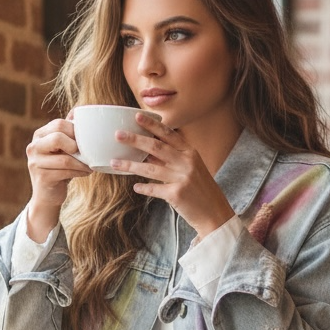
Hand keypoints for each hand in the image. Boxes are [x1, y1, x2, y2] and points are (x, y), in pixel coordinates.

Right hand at [24, 116, 91, 239]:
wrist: (47, 195)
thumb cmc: (59, 168)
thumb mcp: (62, 148)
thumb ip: (68, 132)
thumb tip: (79, 110)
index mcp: (39, 135)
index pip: (59, 124)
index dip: (76, 131)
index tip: (86, 140)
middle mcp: (34, 146)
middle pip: (58, 137)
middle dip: (77, 145)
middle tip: (86, 152)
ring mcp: (35, 162)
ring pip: (66, 158)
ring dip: (83, 163)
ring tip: (90, 165)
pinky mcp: (42, 177)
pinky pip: (66, 172)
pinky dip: (80, 172)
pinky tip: (86, 173)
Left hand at [110, 113, 234, 238]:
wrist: (215, 213)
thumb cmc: (201, 190)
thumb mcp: (191, 169)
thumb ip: (172, 159)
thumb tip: (146, 152)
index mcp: (190, 152)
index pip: (168, 134)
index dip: (152, 125)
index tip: (137, 116)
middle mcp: (187, 163)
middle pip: (156, 147)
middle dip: (135, 140)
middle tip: (118, 135)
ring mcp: (182, 178)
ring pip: (150, 169)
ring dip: (130, 165)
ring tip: (115, 163)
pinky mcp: (177, 194)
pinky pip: (154, 189)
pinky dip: (144, 188)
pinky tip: (136, 187)